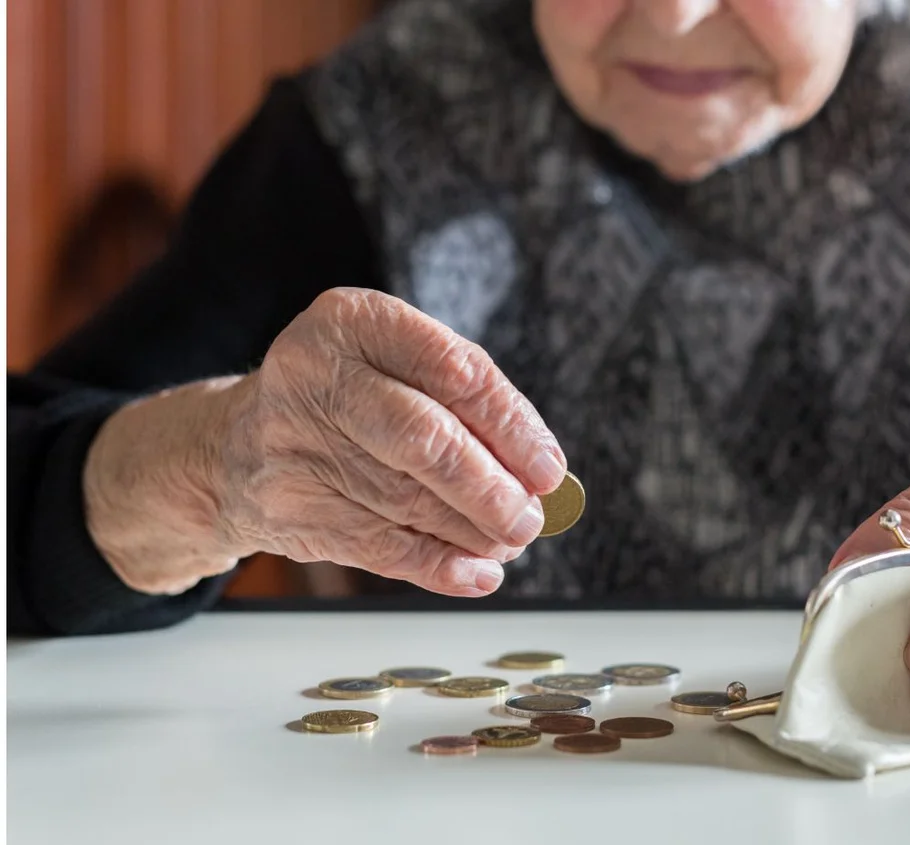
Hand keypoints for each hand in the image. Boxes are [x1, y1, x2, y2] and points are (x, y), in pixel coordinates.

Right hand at [87, 288, 565, 597]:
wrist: (233, 446)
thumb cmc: (346, 400)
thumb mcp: (392, 366)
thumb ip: (462, 404)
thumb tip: (538, 473)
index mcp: (353, 321)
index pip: (452, 370)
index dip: (511, 425)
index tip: (549, 468)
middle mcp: (315, 375)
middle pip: (423, 439)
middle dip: (489, 487)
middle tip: (530, 518)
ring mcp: (293, 443)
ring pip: (405, 499)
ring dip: (472, 531)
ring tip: (510, 541)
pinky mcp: (287, 507)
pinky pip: (378, 546)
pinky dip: (437, 565)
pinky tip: (476, 572)